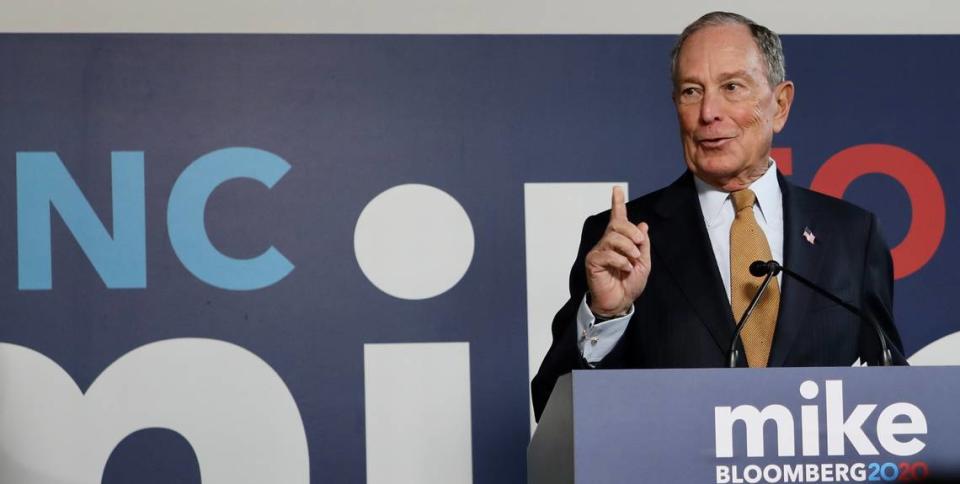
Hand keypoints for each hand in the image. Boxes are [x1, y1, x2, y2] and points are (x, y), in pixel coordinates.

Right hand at [584, 186, 650, 316]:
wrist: (620, 303)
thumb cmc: (629, 284)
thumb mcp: (643, 263)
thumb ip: (642, 245)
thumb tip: (643, 225)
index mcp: (620, 242)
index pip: (617, 218)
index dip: (617, 203)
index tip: (617, 189)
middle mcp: (607, 243)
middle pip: (616, 225)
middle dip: (630, 231)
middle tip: (639, 243)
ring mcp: (599, 252)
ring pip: (613, 238)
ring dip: (627, 247)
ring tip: (633, 260)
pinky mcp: (593, 262)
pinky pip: (607, 254)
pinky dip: (620, 261)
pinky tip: (624, 269)